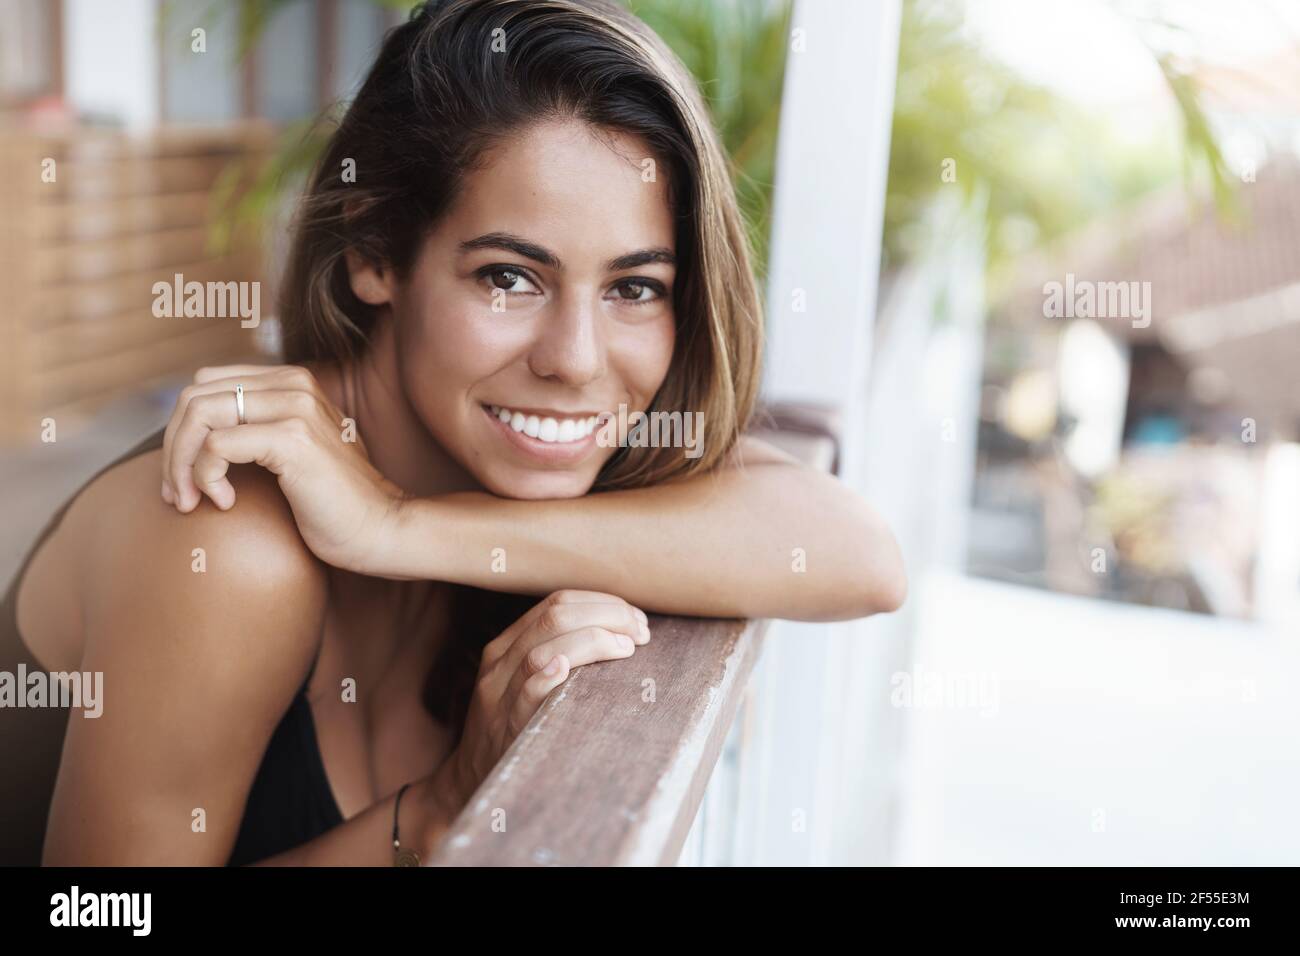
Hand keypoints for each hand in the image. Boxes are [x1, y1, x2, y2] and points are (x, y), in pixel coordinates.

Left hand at [160, 364, 405, 573]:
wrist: (380, 529)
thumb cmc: (334, 503)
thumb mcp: (292, 452)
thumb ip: (258, 428)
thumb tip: (194, 434)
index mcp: (292, 382)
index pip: (206, 385)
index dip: (181, 431)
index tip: (183, 477)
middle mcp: (294, 384)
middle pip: (194, 396)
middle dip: (173, 448)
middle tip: (177, 493)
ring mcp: (296, 408)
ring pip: (198, 415)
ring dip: (180, 463)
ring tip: (189, 500)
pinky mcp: (293, 439)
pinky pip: (217, 446)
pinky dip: (206, 477)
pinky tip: (225, 502)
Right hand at [446, 590, 650, 799]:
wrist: (470, 776)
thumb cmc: (512, 724)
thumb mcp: (524, 680)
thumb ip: (558, 652)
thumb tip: (621, 632)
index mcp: (508, 644)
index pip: (558, 602)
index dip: (602, 603)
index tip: (636, 618)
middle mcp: (501, 661)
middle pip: (556, 617)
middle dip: (607, 616)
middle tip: (642, 632)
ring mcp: (500, 694)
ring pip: (542, 650)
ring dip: (592, 641)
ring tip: (627, 648)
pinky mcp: (505, 727)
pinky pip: (525, 694)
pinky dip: (547, 676)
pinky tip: (569, 668)